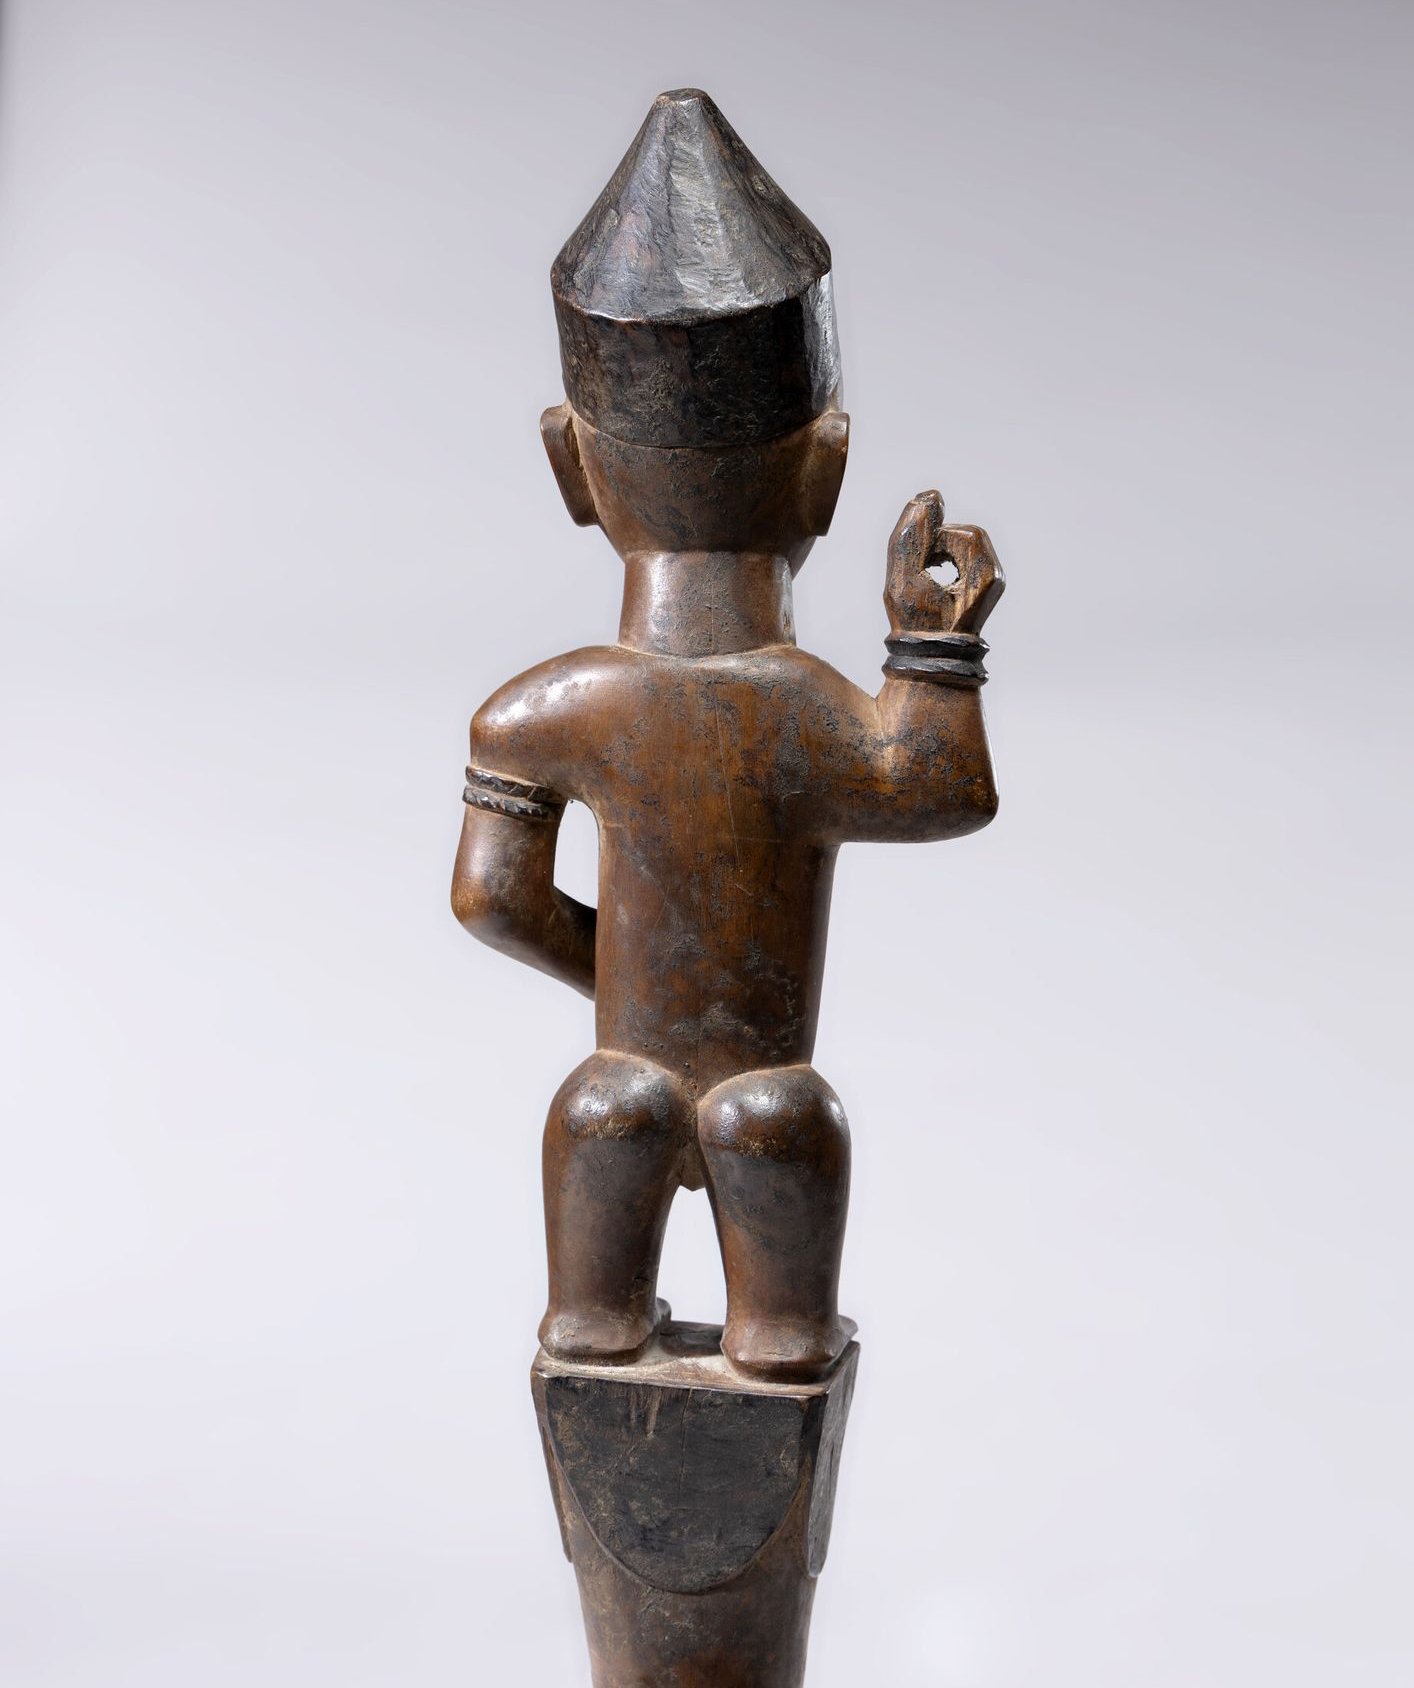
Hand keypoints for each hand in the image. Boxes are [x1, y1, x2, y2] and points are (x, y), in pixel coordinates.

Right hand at [884, 490, 1004, 635]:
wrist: (930, 663)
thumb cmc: (914, 626)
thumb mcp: (904, 579)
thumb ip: (911, 536)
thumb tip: (930, 495)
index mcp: (984, 576)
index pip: (960, 534)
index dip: (933, 542)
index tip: (919, 566)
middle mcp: (995, 576)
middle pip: (967, 535)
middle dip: (939, 543)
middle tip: (921, 567)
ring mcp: (993, 581)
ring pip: (967, 543)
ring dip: (942, 550)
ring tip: (924, 572)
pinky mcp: (986, 584)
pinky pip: (968, 556)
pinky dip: (948, 558)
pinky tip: (933, 576)